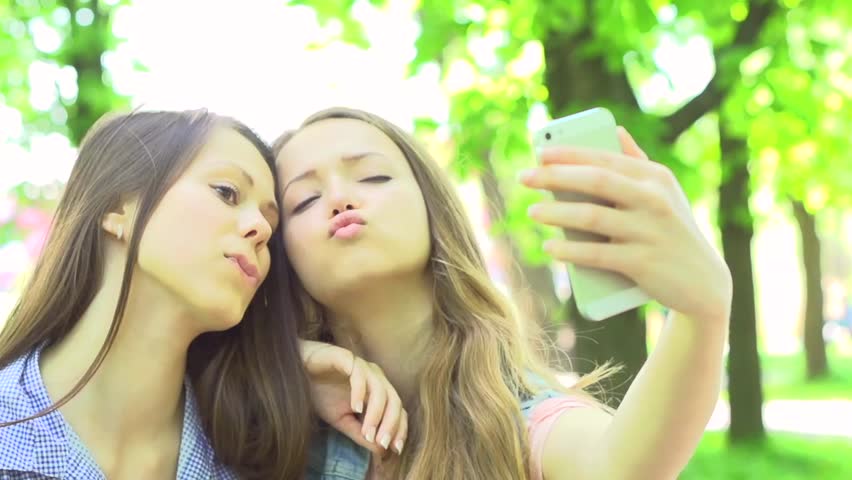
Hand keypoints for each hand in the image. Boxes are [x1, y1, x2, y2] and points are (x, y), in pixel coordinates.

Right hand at [301, 340, 406, 455]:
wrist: (297, 373)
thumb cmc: (321, 393)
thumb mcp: (342, 420)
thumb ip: (361, 433)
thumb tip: (381, 451)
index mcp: (378, 390)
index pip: (398, 410)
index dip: (399, 429)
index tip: (395, 449)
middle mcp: (375, 377)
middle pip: (394, 401)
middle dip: (391, 424)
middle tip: (381, 443)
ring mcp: (362, 366)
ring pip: (380, 390)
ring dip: (376, 414)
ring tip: (367, 432)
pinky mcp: (347, 358)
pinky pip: (359, 375)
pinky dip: (360, 392)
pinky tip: (355, 408)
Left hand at [522, 127, 731, 324]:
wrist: (704, 282)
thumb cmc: (673, 230)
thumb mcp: (665, 193)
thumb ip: (638, 162)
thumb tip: (616, 130)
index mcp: (655, 177)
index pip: (604, 159)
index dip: (568, 154)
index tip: (539, 153)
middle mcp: (654, 200)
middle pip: (594, 181)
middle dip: (554, 177)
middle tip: (524, 178)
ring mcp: (648, 231)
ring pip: (590, 217)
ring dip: (556, 214)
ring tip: (533, 212)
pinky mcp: (642, 263)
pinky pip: (596, 254)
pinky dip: (569, 250)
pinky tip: (551, 247)